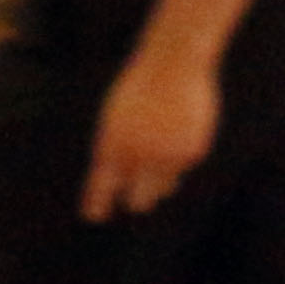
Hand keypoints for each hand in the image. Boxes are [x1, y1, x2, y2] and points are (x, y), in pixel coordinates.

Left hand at [81, 46, 220, 221]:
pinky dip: (178, 157)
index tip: (93, 217)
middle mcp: (138, 155)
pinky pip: (181, 167)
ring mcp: (166, 156)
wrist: (173, 66)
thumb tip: (123, 181)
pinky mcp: (191, 153)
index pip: (102, 185)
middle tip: (134, 203)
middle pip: (137, 198)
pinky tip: (178, 134)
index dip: (97, 202)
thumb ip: (118, 150)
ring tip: (158, 156)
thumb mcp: (116, 118)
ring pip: (162, 187)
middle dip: (135, 201)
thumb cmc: (139, 89)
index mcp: (112, 144)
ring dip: (158, 183)